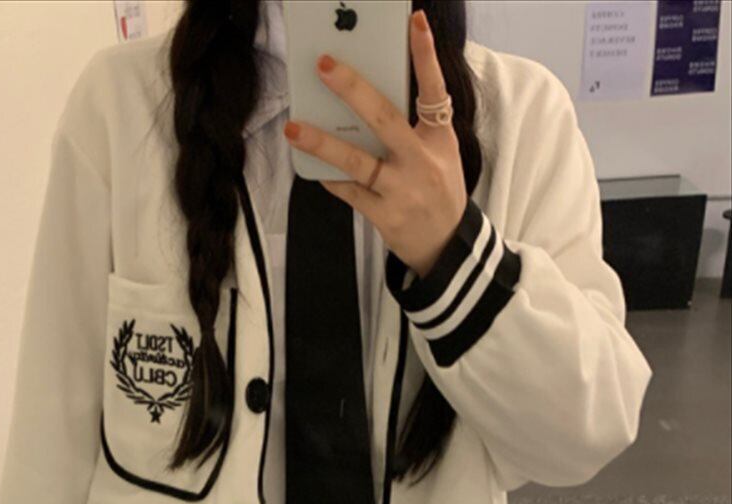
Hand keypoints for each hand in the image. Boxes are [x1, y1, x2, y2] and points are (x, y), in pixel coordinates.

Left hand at [282, 8, 467, 279]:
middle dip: (352, 89)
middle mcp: (421, 162)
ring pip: (356, 162)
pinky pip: (349, 192)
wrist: (446, 245)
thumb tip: (364, 100)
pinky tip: (310, 166)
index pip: (434, 89)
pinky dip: (330, 177)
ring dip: (322, 143)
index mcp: (438, 139)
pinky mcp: (385, 215)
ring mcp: (401, 190)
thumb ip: (412, 128)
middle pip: (384, 118)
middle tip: (323, 65)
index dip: (425, 56)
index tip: (414, 22)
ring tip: (293, 127)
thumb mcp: (440, 154)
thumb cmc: (437, 190)